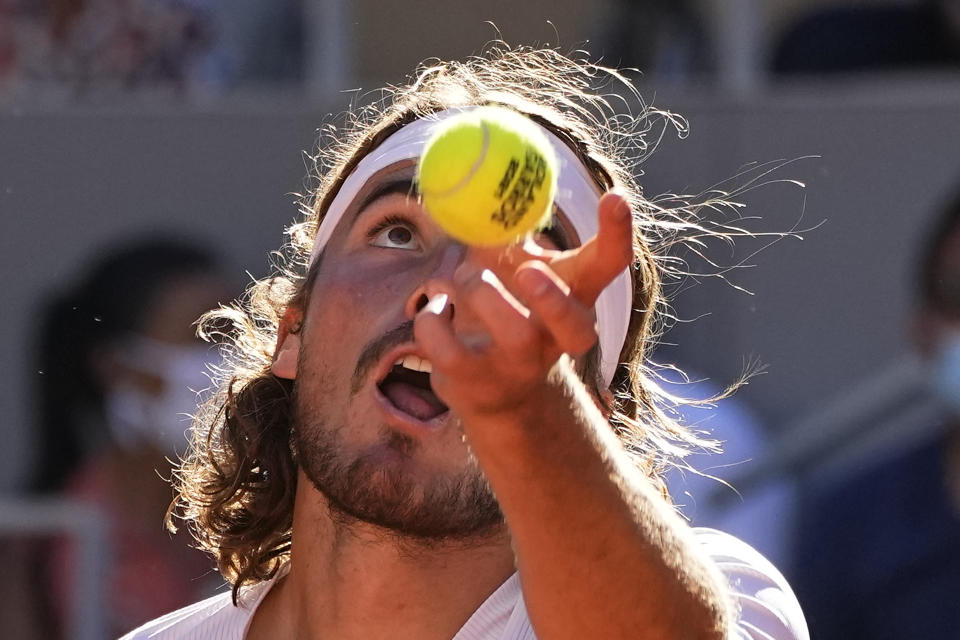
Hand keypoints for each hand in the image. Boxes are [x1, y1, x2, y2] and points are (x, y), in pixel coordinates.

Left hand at [413, 189, 633, 421]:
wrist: (495, 390)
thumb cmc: (507, 306)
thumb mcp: (515, 264)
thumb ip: (509, 226)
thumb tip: (490, 175)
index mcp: (576, 297)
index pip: (610, 264)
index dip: (617, 233)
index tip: (615, 197)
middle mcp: (557, 338)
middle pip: (574, 325)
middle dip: (552, 299)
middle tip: (528, 271)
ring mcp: (520, 366)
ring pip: (512, 335)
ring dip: (481, 292)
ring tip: (465, 277)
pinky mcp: (478, 384)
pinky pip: (449, 348)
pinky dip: (433, 318)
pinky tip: (437, 307)